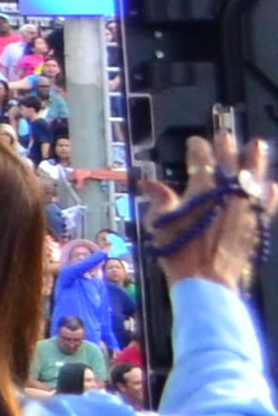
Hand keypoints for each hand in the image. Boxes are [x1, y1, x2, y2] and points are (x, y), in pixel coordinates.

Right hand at [143, 132, 272, 290]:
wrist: (206, 278)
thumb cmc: (179, 251)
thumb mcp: (160, 223)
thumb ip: (160, 200)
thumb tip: (150, 184)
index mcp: (201, 188)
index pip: (201, 159)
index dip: (198, 147)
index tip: (196, 142)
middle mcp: (227, 193)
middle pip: (229, 163)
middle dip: (226, 148)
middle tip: (226, 137)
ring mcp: (245, 207)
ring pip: (253, 177)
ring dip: (255, 160)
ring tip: (258, 146)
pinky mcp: (257, 223)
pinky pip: (267, 203)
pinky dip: (269, 194)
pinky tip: (271, 186)